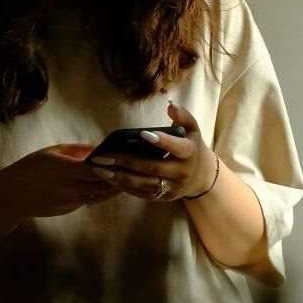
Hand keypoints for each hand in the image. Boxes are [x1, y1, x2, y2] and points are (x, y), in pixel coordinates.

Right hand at [0, 143, 121, 217]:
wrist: (13, 195)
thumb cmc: (32, 167)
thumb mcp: (53, 152)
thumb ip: (78, 150)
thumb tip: (100, 148)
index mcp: (64, 170)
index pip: (94, 169)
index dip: (111, 164)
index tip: (125, 158)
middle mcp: (68, 188)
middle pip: (102, 185)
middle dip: (119, 177)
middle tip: (135, 169)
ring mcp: (69, 201)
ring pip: (100, 195)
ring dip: (114, 187)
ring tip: (129, 177)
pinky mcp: (68, 209)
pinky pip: (90, 200)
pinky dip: (101, 192)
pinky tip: (111, 185)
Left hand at [93, 102, 217, 201]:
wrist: (202, 177)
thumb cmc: (192, 147)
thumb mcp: (192, 129)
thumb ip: (183, 115)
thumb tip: (170, 104)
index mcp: (189, 153)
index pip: (175, 147)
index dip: (161, 141)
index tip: (143, 134)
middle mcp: (181, 172)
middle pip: (152, 168)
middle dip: (126, 162)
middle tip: (104, 156)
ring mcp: (172, 187)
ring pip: (143, 184)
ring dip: (120, 177)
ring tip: (100, 169)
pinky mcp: (163, 197)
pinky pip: (142, 194)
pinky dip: (124, 187)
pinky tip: (109, 178)